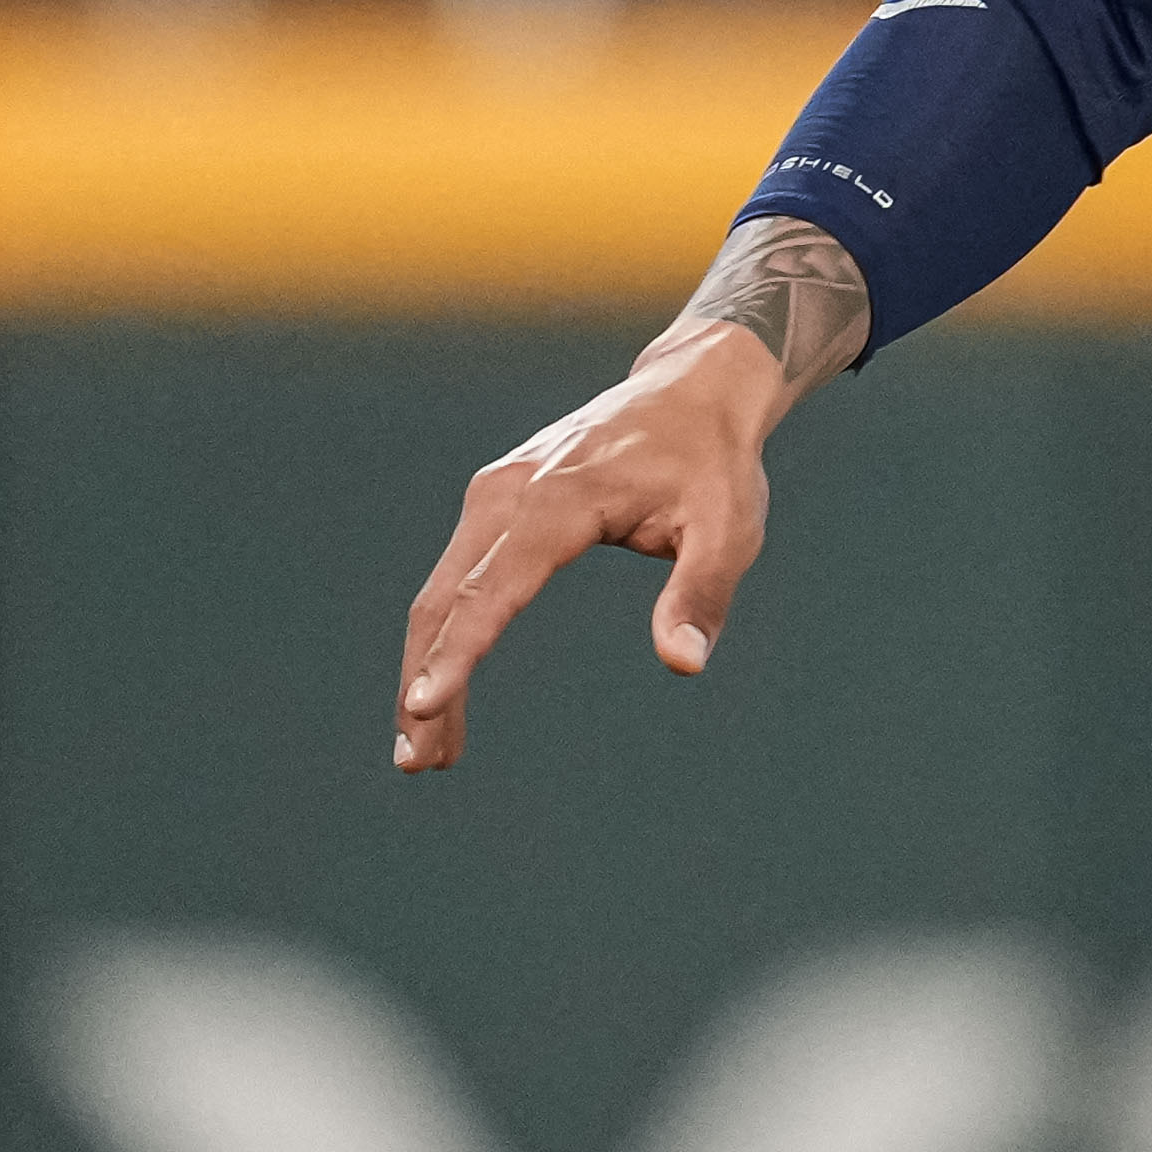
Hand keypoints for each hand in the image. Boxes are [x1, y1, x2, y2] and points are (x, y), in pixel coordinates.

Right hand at [391, 220, 861, 770]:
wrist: (695, 389)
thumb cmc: (714, 463)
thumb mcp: (730, 527)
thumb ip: (703, 593)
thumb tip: (683, 664)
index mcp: (561, 497)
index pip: (496, 585)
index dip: (460, 651)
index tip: (425, 707)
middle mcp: (511, 491)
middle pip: (447, 598)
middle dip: (427, 680)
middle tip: (420, 762)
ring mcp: (495, 492)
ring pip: (442, 592)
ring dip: (426, 667)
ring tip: (427, 752)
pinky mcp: (495, 501)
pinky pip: (456, 577)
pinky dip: (443, 635)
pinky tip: (439, 689)